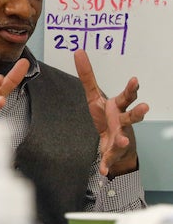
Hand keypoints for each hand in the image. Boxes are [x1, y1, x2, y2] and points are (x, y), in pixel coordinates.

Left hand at [74, 50, 147, 176]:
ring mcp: (119, 137)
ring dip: (123, 139)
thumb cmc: (107, 116)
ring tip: (123, 140)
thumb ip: (87, 76)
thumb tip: (79, 52)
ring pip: (123, 138)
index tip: (135, 80)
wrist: (114, 143)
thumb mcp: (95, 96)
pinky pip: (108, 159)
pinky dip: (105, 164)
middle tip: (144, 107)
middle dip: (138, 112)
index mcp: (118, 107)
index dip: (131, 89)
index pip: (126, 96)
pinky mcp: (112, 152)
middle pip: (132, 116)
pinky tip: (102, 171)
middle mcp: (122, 122)